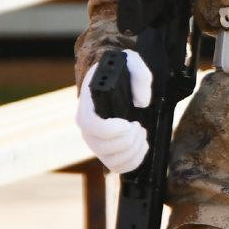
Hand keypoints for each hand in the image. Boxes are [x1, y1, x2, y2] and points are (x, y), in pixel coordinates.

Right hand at [75, 49, 152, 173]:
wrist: (115, 80)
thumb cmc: (121, 70)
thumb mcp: (132, 61)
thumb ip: (140, 75)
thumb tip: (142, 102)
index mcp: (88, 105)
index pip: (92, 125)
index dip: (111, 130)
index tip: (129, 123)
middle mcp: (87, 127)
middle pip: (103, 147)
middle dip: (129, 140)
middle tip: (140, 126)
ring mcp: (95, 141)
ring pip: (111, 160)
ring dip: (133, 151)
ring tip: (142, 134)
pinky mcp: (105, 151)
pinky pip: (116, 167)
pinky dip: (133, 162)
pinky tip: (142, 147)